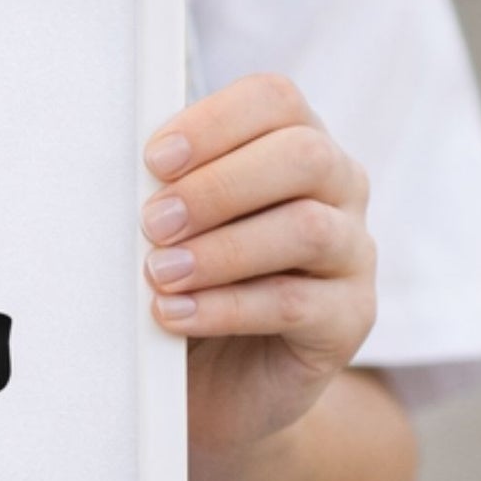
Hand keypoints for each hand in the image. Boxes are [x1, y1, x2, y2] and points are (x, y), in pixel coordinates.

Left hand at [141, 74, 375, 461]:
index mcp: (294, 143)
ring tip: (159, 273)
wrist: (216, 380)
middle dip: (218, 186)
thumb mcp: (173, 226)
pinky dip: (226, 307)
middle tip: (152, 222)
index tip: (154, 160)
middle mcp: (338, 189)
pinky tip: (174, 314)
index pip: (275, 100)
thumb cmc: (190, 280)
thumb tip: (126, 170)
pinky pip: (296, 303)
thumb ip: (166, 188)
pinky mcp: (350, 319)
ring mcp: (353, 253)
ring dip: (221, 250)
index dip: (215, 122)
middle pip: (304, 155)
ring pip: (309, 230)